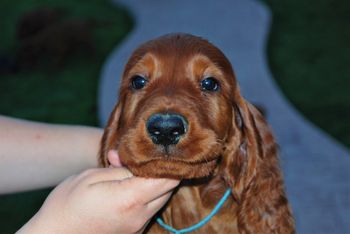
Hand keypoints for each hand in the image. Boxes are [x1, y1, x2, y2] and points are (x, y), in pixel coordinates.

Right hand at [18, 152, 178, 233]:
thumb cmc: (67, 204)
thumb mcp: (91, 177)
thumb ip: (120, 168)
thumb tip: (136, 157)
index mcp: (130, 200)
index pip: (168, 180)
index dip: (169, 163)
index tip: (161, 150)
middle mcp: (139, 216)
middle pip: (167, 189)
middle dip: (161, 171)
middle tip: (142, 158)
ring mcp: (137, 227)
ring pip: (160, 200)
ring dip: (152, 184)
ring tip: (130, 172)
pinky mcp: (134, 232)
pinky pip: (149, 210)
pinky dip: (144, 197)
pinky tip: (127, 188)